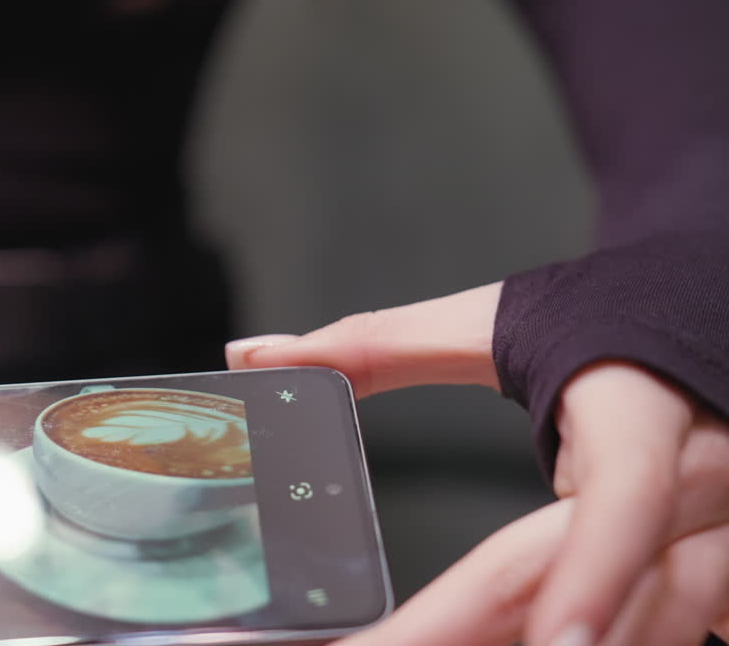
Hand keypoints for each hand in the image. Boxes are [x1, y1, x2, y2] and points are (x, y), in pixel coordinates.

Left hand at [227, 283, 728, 644]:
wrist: (709, 321)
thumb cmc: (600, 324)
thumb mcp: (492, 324)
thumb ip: (372, 345)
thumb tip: (251, 356)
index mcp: (638, 411)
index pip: (629, 492)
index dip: (598, 571)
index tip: (558, 644)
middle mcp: (703, 478)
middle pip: (644, 589)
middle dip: (552, 642)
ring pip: (673, 625)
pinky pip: (685, 628)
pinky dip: (606, 637)